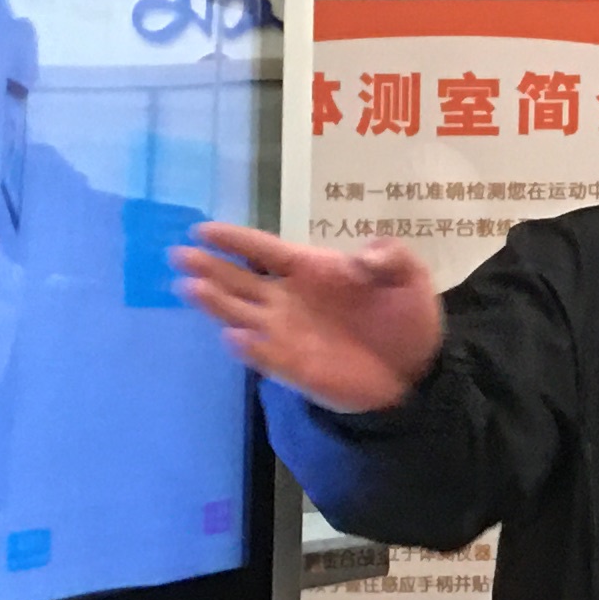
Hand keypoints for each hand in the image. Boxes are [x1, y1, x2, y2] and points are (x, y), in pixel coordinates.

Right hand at [172, 224, 444, 413]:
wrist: (418, 368)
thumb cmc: (406, 316)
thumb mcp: (409, 276)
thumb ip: (389, 257)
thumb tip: (359, 258)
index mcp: (310, 270)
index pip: (263, 250)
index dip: (234, 240)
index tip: (202, 230)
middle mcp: (289, 299)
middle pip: (240, 281)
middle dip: (210, 268)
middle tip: (180, 256)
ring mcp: (288, 333)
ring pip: (242, 315)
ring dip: (218, 304)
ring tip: (192, 288)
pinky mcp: (296, 367)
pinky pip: (267, 355)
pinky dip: (251, 347)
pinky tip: (235, 335)